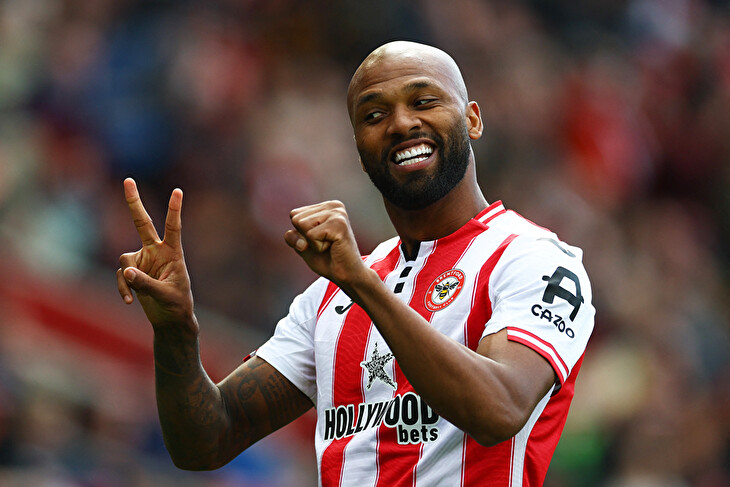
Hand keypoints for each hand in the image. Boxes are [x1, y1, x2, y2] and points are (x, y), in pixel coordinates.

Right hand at [116, 178, 196, 332]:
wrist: (170, 319)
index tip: (178, 191)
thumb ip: (145, 283)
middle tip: (128, 180)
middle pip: (142, 223)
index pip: (173, 228)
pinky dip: (123, 287)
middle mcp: (156, 251)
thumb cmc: (177, 304)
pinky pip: (122, 275)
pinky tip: (129, 301)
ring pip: (125, 260)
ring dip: (128, 278)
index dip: (174, 210)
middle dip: (134, 203)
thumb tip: (126, 271)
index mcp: (173, 253)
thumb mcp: (166, 295)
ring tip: (134, 295)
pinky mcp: (133, 271)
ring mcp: (143, 260)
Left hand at [284, 201, 368, 289]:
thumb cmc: (327, 259)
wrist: (347, 275)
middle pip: (296, 218)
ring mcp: (338, 213)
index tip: (319, 240)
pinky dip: (318, 247)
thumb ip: (292, 237)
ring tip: (330, 245)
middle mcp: (333, 205)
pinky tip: (333, 247)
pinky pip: (311, 235)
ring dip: (312, 243)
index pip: (294, 215)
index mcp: (326, 206)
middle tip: (326, 244)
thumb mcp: (303, 246)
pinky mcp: (339, 224)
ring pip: (302, 225)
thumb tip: (300, 240)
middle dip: (306, 238)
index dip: (301, 234)